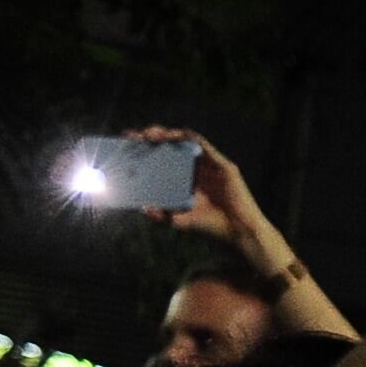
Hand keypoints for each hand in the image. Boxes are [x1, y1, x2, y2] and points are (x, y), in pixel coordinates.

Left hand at [130, 125, 284, 268]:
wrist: (237, 232)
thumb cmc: (212, 227)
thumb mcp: (181, 221)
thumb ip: (163, 216)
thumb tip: (144, 208)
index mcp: (186, 178)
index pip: (164, 157)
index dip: (146, 149)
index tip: (127, 143)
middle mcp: (197, 168)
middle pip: (172, 145)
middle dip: (152, 137)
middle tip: (135, 137)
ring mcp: (210, 165)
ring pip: (186, 141)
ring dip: (168, 134)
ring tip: (151, 135)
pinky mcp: (223, 165)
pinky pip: (205, 146)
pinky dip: (190, 139)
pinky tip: (176, 137)